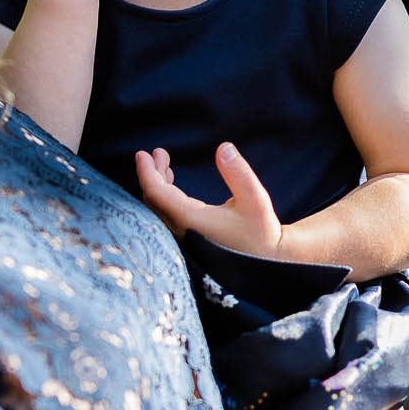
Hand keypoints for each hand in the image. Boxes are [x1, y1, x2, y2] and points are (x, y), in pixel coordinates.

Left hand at [136, 140, 282, 256]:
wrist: (266, 261)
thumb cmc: (261, 232)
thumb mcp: (255, 200)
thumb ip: (239, 173)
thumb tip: (224, 147)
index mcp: (191, 220)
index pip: (157, 193)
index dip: (146, 172)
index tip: (142, 154)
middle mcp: (181, 230)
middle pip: (153, 200)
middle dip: (151, 174)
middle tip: (158, 153)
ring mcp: (182, 237)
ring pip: (157, 209)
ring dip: (157, 184)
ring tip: (163, 162)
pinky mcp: (187, 240)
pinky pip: (164, 215)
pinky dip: (162, 196)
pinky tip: (170, 182)